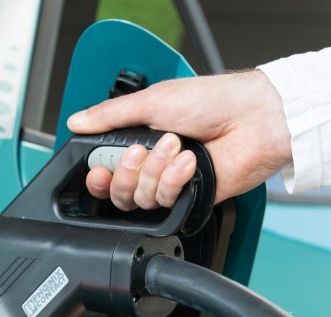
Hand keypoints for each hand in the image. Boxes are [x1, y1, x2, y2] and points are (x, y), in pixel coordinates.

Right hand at [66, 70, 290, 210]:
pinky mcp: (190, 197)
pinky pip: (166, 201)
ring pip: (141, 199)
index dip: (98, 174)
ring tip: (178, 147)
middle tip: (141, 150)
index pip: (106, 168)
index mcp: (141, 137)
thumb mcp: (152, 101)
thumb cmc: (213, 102)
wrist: (252, 119)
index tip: (98, 169)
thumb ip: (110, 116)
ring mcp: (172, 182)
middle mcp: (154, 163)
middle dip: (128, 172)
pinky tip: (190, 162)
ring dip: (156, 171)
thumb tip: (77, 121)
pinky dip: (174, 180)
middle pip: (119, 192)